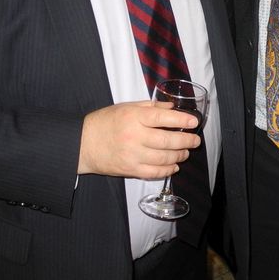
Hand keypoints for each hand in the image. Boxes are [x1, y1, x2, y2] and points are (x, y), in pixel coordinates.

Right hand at [77, 100, 199, 178]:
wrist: (83, 144)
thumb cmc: (105, 122)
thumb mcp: (126, 107)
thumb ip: (150, 107)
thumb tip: (172, 108)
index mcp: (134, 117)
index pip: (163, 118)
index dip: (181, 121)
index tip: (194, 122)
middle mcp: (134, 136)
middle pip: (167, 141)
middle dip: (186, 141)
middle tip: (195, 140)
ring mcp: (132, 155)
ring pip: (163, 158)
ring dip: (179, 156)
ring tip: (186, 152)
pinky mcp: (130, 169)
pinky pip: (154, 172)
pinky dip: (167, 170)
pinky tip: (174, 166)